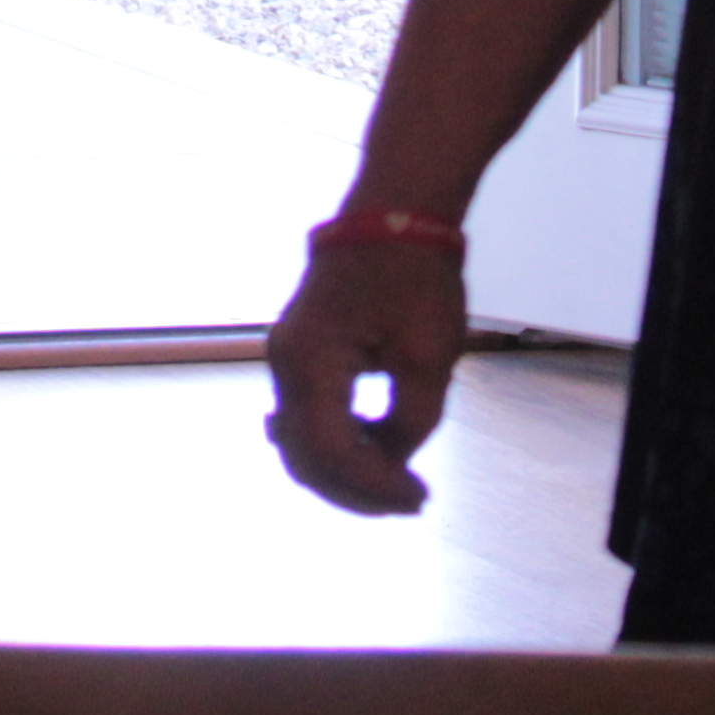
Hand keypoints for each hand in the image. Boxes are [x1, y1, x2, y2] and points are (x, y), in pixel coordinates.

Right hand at [265, 232, 467, 516]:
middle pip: (306, 457)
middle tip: (412, 500)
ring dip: (347, 472)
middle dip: (357, 491)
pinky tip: (375, 454)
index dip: (375, 488)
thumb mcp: (428, 357)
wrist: (394, 214)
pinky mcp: (301, 353)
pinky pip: (308, 417)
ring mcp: (288, 358)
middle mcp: (286, 364)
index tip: (422, 498)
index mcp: (312, 362)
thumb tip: (390, 462)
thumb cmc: (415, 278)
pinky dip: (338, 445)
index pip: (331, 453)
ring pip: (303, 441)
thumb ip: (408, 423)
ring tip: (399, 482)